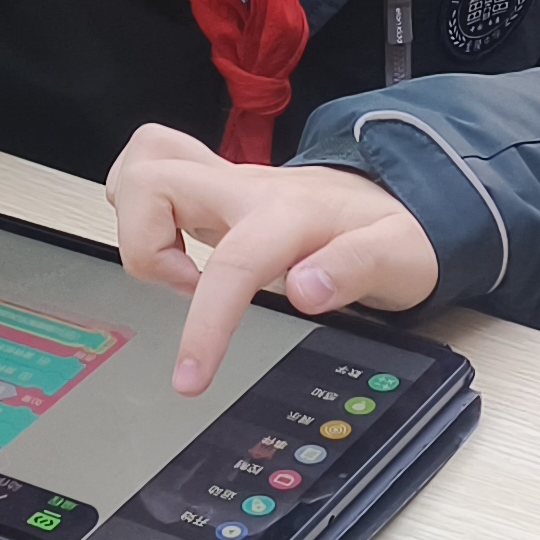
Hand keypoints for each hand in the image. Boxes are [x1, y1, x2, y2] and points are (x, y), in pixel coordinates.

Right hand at [105, 124, 440, 394]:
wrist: (391, 195)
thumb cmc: (392, 231)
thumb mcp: (401, 257)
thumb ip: (357, 269)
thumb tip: (304, 290)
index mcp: (289, 214)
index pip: (231, 263)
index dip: (204, 324)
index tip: (190, 376)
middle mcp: (247, 189)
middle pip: (154, 181)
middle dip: (145, 248)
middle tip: (187, 290)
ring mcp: (225, 184)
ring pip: (144, 162)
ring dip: (138, 222)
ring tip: (177, 269)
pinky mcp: (212, 189)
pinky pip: (152, 168)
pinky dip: (141, 206)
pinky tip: (169, 243)